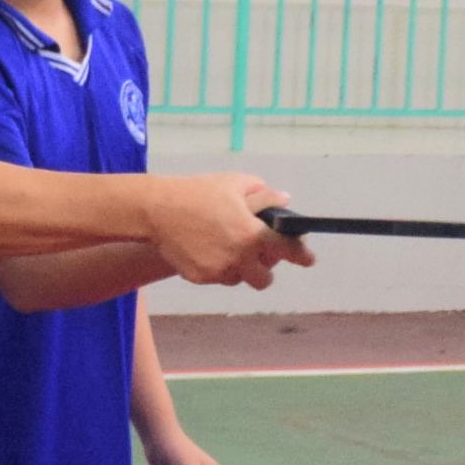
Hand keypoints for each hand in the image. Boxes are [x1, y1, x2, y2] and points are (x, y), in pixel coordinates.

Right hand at [146, 176, 310, 287]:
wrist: (156, 209)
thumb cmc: (198, 192)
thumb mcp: (236, 184)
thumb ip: (265, 196)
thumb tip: (284, 201)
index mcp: (252, 234)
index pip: (287, 250)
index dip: (302, 256)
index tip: (308, 259)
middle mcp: (239, 258)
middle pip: (264, 279)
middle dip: (264, 269)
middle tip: (256, 253)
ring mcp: (218, 271)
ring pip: (239, 279)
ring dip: (240, 268)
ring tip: (226, 244)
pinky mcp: (200, 278)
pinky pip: (217, 277)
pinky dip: (218, 267)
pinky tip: (207, 247)